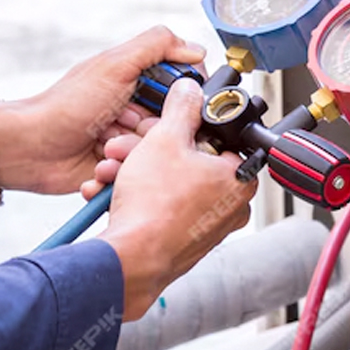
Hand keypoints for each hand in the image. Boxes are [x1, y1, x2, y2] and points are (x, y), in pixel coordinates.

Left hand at [0, 26, 204, 194]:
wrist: (30, 147)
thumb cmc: (65, 105)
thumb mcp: (114, 65)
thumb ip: (157, 47)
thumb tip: (197, 49)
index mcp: (137, 84)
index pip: (179, 95)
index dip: (176, 104)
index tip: (163, 107)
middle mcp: (133, 113)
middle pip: (169, 129)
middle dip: (148, 133)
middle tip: (121, 127)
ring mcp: (125, 143)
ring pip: (153, 157)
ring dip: (130, 155)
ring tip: (105, 148)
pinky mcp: (116, 170)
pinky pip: (134, 178)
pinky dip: (117, 174)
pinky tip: (98, 165)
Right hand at [99, 78, 256, 320]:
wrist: (130, 259)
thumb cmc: (154, 208)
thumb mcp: (165, 139)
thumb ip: (181, 109)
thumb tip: (190, 90)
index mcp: (239, 179)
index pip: (217, 139)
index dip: (183, 128)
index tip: (161, 128)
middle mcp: (229, 206)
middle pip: (187, 162)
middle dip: (147, 151)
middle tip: (126, 148)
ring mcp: (206, 227)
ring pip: (169, 184)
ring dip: (135, 172)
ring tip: (111, 171)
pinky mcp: (183, 242)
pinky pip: (160, 209)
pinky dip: (137, 198)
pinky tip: (111, 192)